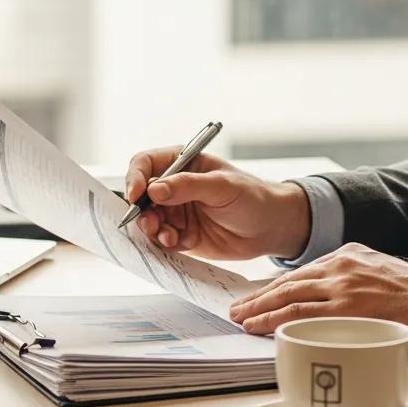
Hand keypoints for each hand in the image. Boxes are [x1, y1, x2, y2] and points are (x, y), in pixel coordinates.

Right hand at [124, 147, 310, 260]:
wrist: (271, 229)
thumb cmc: (254, 197)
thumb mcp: (222, 186)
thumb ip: (188, 186)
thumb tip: (154, 190)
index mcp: (182, 163)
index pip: (146, 164)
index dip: (135, 177)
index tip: (135, 195)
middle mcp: (175, 186)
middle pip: (141, 195)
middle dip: (142, 211)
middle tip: (151, 223)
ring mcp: (177, 211)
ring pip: (149, 220)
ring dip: (153, 229)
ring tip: (169, 236)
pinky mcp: (182, 234)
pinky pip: (162, 239)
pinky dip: (166, 243)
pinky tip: (181, 242)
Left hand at [229, 242, 407, 346]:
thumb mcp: (382, 274)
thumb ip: (355, 282)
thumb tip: (333, 303)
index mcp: (349, 256)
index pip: (301, 272)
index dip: (274, 286)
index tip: (257, 295)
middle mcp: (341, 266)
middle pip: (288, 282)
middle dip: (258, 296)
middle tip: (237, 308)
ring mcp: (343, 287)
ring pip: (287, 296)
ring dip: (258, 309)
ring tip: (240, 319)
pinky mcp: (347, 308)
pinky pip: (300, 314)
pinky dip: (274, 320)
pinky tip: (257, 327)